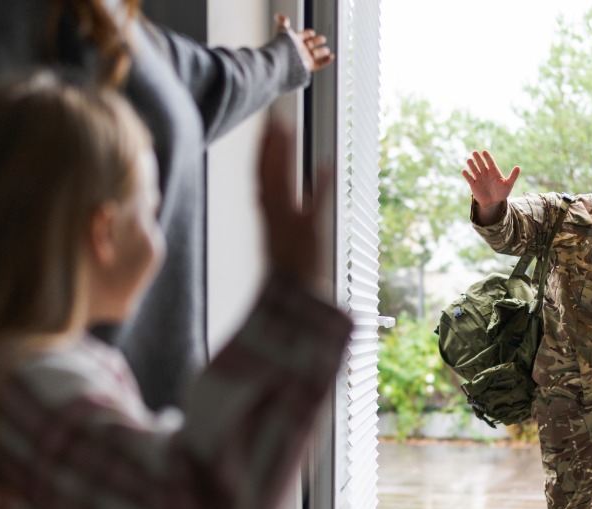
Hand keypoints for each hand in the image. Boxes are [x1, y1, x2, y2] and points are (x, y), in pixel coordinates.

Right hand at [258, 118, 331, 286]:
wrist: (298, 306)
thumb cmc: (294, 275)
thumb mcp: (284, 243)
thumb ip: (285, 212)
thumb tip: (285, 192)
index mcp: (272, 220)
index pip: (263, 179)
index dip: (265, 152)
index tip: (269, 127)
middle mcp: (278, 221)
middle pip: (268, 176)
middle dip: (270, 147)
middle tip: (274, 118)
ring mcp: (291, 226)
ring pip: (280, 185)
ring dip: (281, 157)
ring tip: (284, 130)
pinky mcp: (310, 236)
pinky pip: (315, 207)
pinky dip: (322, 186)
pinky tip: (328, 164)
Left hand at [276, 14, 332, 72]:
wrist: (284, 59)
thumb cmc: (283, 45)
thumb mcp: (283, 31)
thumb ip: (283, 23)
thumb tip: (281, 17)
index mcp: (294, 41)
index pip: (302, 36)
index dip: (307, 34)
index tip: (312, 32)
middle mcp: (299, 50)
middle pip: (310, 45)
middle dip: (316, 42)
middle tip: (323, 39)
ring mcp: (304, 59)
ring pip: (315, 55)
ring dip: (322, 52)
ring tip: (327, 50)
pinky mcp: (308, 66)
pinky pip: (318, 64)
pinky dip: (326, 61)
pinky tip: (331, 57)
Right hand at [461, 149, 519, 211]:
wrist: (493, 203)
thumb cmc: (502, 193)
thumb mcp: (508, 184)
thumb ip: (513, 176)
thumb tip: (518, 167)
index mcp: (494, 171)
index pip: (490, 162)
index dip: (487, 157)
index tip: (484, 152)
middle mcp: (485, 173)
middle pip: (481, 164)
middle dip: (478, 158)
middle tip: (474, 152)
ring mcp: (479, 178)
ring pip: (474, 169)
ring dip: (471, 165)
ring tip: (469, 160)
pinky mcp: (473, 184)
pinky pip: (469, 178)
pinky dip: (466, 175)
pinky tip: (464, 171)